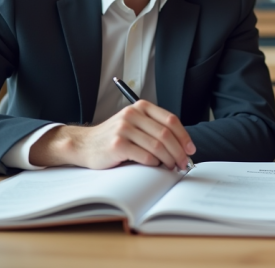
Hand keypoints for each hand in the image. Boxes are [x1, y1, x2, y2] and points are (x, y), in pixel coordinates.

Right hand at [29, 100, 195, 170]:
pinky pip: (145, 156)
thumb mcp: (134, 124)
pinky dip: (154, 164)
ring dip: (169, 160)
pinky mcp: (117, 144)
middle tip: (183, 163)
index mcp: (141, 107)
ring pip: (158, 146)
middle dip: (179, 151)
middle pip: (166, 134)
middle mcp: (133, 114)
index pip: (171, 120)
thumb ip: (154, 129)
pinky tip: (155, 167)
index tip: (190, 150)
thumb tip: (182, 147)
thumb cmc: (113, 137)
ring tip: (172, 167)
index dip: (184, 136)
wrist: (84, 144)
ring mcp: (124, 128)